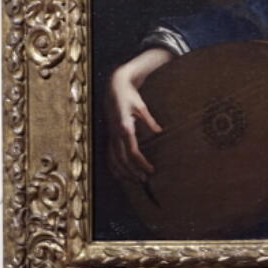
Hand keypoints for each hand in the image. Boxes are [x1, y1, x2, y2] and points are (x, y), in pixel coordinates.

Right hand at [105, 55, 166, 183]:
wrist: (114, 87)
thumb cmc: (129, 95)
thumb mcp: (141, 106)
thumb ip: (150, 120)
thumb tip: (159, 132)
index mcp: (124, 127)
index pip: (132, 152)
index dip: (141, 163)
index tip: (151, 171)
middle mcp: (114, 133)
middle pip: (122, 159)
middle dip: (133, 171)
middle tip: (145, 180)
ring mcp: (110, 135)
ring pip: (113, 159)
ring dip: (123, 172)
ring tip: (135, 180)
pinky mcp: (108, 134)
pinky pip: (108, 154)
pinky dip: (113, 166)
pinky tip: (120, 174)